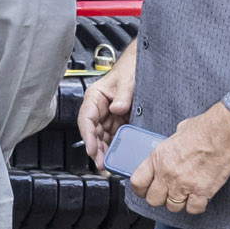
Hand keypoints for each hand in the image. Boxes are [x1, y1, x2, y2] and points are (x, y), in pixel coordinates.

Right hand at [76, 42, 137, 163]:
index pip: (86, 119)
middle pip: (93, 132)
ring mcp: (109, 115)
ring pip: (102, 137)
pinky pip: (115, 136)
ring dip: (104, 150)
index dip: (87, 135)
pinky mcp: (120, 120)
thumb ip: (123, 95)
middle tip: (101, 163)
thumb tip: (117, 109)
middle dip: (96, 148)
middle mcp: (100, 108)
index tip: (92, 148)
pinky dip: (115, 146)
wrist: (143, 64)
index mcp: (95, 97)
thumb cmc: (131, 68)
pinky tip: (117, 155)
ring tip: (107, 164)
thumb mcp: (128, 80)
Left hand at [126, 103, 229, 218]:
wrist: (223, 134)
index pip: (138, 182)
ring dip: (179, 203)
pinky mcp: (201, 192)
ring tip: (186, 195)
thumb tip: (173, 148)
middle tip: (168, 194)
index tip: (145, 191)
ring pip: (172, 207)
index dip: (140, 190)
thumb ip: (171, 146)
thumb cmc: (204, 129)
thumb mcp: (177, 133)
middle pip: (153, 199)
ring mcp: (183, 185)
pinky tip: (199, 199)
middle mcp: (167, 174)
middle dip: (160, 198)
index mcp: (158, 158)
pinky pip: (193, 209)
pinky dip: (196, 206)